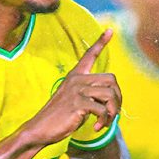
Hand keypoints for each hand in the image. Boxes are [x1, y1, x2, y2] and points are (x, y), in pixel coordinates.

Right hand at [25, 29, 120, 145]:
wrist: (40, 129)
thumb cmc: (60, 117)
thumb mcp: (75, 100)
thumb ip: (91, 94)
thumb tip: (112, 99)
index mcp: (75, 76)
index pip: (89, 55)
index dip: (101, 42)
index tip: (110, 30)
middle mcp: (77, 79)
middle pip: (112, 79)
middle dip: (118, 99)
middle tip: (112, 114)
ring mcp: (77, 90)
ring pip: (110, 95)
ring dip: (113, 112)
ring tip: (105, 122)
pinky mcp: (77, 104)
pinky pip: (102, 109)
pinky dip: (104, 121)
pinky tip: (97, 127)